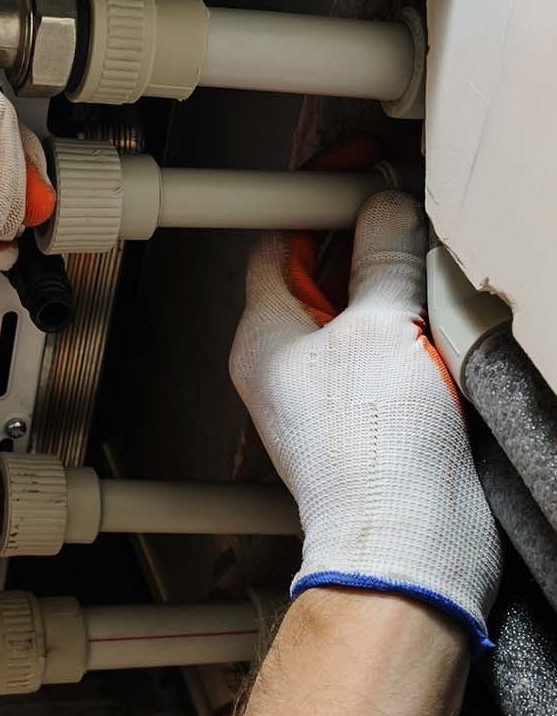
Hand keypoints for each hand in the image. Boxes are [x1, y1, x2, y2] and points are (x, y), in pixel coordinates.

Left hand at [229, 190, 500, 648]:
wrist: (408, 550)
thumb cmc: (373, 458)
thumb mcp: (381, 330)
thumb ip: (385, 258)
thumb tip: (387, 208)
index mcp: (265, 335)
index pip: (278, 239)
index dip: (315, 194)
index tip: (353, 165)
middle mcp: (287, 361)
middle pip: (320, 270)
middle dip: (365, 233)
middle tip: (405, 200)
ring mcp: (328, 390)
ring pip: (359, 309)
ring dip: (399, 278)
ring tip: (435, 254)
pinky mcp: (371, 416)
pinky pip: (389, 349)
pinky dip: (418, 323)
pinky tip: (451, 312)